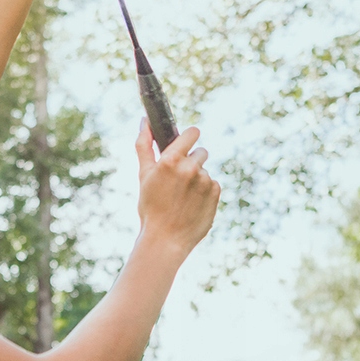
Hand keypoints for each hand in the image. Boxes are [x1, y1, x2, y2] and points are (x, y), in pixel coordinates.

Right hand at [135, 123, 219, 256]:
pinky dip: (205, 192)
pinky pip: (213, 184)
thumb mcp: (144, 175)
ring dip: (197, 179)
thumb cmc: (150, 206)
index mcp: (171, 159)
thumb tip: (145, 121)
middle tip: (178, 181)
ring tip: (183, 197)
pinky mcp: (216, 193)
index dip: (190, 138)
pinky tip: (193, 204)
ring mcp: (205, 181)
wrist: (165, 240)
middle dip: (191, 162)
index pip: (193, 132)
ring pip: (205, 171)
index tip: (186, 144)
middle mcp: (191, 167)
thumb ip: (144, 145)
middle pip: (201, 152)